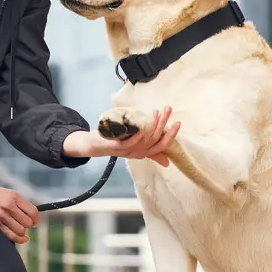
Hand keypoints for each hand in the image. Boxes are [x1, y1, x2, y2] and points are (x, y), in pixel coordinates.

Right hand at [0, 181, 39, 243]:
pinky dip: (19, 239)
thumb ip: (20, 203)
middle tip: (26, 224)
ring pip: (20, 230)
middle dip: (29, 225)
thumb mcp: (9, 193)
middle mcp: (9, 206)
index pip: (32, 211)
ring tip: (20, 228)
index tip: (36, 222)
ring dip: (23, 231)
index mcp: (14, 196)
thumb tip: (32, 215)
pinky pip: (11, 236)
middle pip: (27, 222)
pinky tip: (23, 238)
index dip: (36, 219)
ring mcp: (1, 216)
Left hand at [63, 107, 180, 166]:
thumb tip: (167, 162)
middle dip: (164, 123)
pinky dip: (138, 134)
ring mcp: (128, 151)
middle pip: (155, 139)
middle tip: (168, 109)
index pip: (162, 145)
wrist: (94, 146)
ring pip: (145, 138)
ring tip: (156, 111)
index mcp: (143, 153)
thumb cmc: (115, 144)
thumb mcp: (134, 146)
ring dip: (152, 124)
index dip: (171, 135)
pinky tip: (142, 124)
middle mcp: (137, 153)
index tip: (177, 122)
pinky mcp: (117, 147)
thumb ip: (149, 151)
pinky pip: (131, 142)